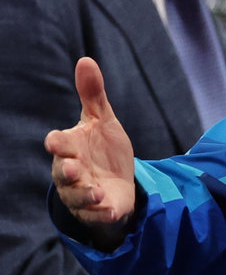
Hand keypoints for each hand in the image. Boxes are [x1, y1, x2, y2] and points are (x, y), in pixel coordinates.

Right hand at [44, 57, 135, 249]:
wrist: (119, 182)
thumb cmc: (104, 149)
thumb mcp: (102, 120)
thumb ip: (93, 95)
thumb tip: (85, 60)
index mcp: (71, 147)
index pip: (59, 144)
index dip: (58, 143)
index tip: (56, 141)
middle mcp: (72, 171)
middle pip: (63, 172)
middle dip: (68, 171)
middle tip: (75, 168)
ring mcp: (83, 193)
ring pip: (76, 196)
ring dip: (84, 194)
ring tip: (96, 192)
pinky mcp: (97, 210)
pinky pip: (95, 215)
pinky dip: (101, 213)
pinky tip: (110, 209)